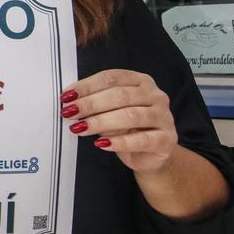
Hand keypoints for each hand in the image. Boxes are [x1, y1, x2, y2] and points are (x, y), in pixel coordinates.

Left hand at [60, 69, 177, 174]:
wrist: (151, 155)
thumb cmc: (128, 128)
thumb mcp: (110, 112)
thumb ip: (96, 104)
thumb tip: (70, 103)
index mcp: (140, 81)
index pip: (111, 78)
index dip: (87, 86)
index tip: (67, 96)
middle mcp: (155, 95)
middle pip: (120, 95)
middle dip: (91, 104)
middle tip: (70, 112)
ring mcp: (164, 117)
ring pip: (130, 116)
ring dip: (101, 122)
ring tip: (80, 128)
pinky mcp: (166, 139)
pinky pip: (141, 140)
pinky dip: (119, 142)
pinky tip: (101, 143)